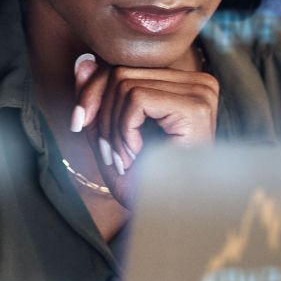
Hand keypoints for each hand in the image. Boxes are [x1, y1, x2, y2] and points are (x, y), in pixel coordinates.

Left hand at [70, 51, 219, 207]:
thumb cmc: (146, 185)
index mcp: (185, 85)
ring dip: (111, 128)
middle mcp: (199, 82)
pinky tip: (135, 156)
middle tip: (108, 154)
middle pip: (119, 73)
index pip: (123, 67)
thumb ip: (98, 99)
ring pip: (123, 84)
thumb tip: (83, 61)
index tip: (79, 125)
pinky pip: (135, 99)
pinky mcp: (196, 106)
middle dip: (100, 115)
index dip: (92, 94)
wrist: (173, 219)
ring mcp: (202, 92)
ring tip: (123, 159)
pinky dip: (123, 131)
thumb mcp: (110, 135)